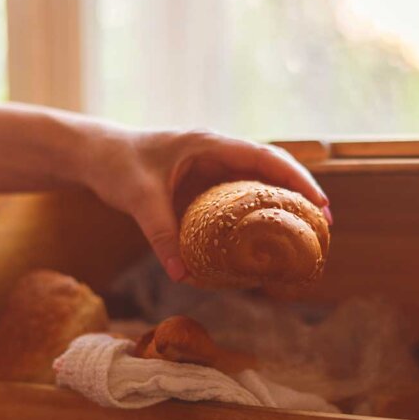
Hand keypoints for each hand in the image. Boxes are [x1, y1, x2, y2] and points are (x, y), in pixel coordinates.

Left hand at [83, 128, 330, 281]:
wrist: (95, 155)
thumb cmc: (116, 164)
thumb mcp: (138, 197)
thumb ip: (161, 234)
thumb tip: (183, 275)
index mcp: (209, 144)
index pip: (264, 157)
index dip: (296, 178)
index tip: (319, 202)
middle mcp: (217, 152)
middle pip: (271, 168)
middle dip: (299, 191)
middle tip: (324, 222)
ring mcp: (211, 167)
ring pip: (258, 181)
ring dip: (281, 201)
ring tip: (304, 231)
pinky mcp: (202, 182)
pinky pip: (238, 195)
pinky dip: (256, 212)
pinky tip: (265, 235)